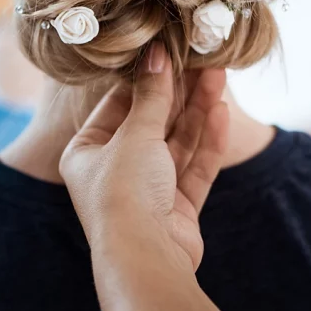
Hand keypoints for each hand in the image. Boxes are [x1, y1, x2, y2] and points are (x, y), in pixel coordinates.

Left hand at [59, 42, 228, 271]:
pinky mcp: (178, 205)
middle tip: (201, 61)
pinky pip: (194, 165)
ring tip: (217, 77)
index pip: (119, 106)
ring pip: (178, 142)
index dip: (145, 80)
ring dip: (198, 110)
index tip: (168, 54)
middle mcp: (117, 170)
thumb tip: (157, 54)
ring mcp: (150, 189)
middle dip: (179, 93)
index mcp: (89, 152)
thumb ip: (152, 94)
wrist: (144, 256)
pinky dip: (208, 141)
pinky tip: (221, 113)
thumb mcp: (135, 133)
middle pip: (154, 123)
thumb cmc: (124, 191)